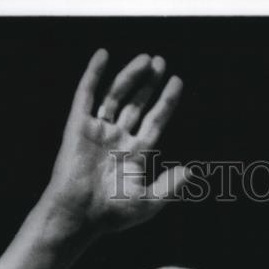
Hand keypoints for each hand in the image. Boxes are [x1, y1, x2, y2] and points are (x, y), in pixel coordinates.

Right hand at [43, 49, 187, 236]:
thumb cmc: (112, 214)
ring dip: (130, 77)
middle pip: (136, 104)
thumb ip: (169, 186)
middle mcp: (117, 140)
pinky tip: (103, 55)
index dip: (166, 102)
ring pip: (116, 96)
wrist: (78, 214)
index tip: (177, 81)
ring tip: (146, 59)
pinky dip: (93, 74)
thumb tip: (190, 172)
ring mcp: (98, 131)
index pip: (155, 121)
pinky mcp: (78, 127)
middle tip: (161, 62)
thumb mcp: (147, 202)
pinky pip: (86, 95)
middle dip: (149, 84)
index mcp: (135, 154)